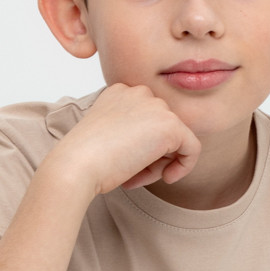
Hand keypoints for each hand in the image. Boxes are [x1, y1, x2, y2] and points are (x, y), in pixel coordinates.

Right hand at [52, 81, 201, 197]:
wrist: (77, 165)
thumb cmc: (85, 159)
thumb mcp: (108, 139)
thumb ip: (132, 135)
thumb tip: (160, 149)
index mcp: (121, 92)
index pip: (146, 121)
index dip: (138, 148)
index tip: (123, 165)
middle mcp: (139, 92)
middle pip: (162, 129)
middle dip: (151, 157)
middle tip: (130, 174)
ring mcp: (156, 106)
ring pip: (176, 140)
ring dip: (160, 164)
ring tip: (136, 176)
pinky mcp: (170, 125)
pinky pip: (192, 149)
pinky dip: (184, 167)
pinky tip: (167, 178)